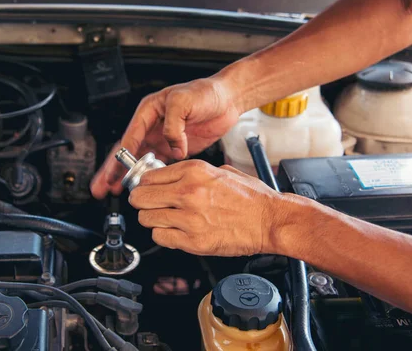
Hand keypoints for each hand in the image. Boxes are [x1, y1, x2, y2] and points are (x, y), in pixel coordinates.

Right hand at [90, 77, 241, 198]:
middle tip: (101, 187)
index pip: (129, 138)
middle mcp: (153, 125)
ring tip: (113, 191)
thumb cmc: (206, 92)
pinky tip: (144, 187)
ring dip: (128, 176)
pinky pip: (159, 165)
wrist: (228, 99)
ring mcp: (163, 138)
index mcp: (149, 111)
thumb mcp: (184, 100)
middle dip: (112, 170)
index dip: (120, 157)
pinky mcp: (176, 148)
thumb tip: (172, 147)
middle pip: (127, 152)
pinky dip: (150, 177)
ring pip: (140, 160)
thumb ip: (173, 124)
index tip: (113, 173)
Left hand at [128, 160, 300, 256]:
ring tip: (164, 220)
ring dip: (152, 220)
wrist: (270, 221)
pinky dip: (164, 236)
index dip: (144, 184)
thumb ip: (193, 173)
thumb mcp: (221, 171)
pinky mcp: (193, 241)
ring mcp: (189, 217)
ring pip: (147, 219)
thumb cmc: (252, 198)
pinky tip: (174, 232)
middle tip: (148, 205)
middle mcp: (189, 192)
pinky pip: (161, 238)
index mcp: (194, 171)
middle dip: (141, 202)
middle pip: (141, 198)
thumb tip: (171, 177)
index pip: (149, 176)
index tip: (146, 189)